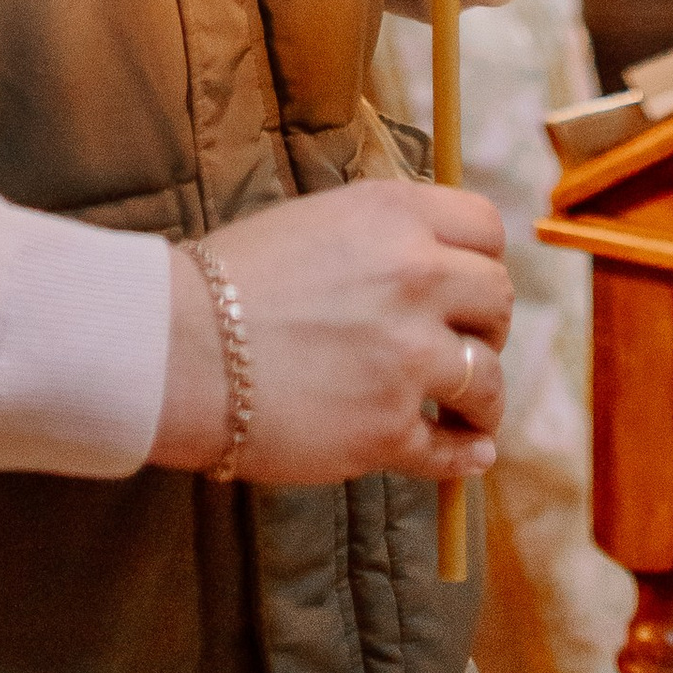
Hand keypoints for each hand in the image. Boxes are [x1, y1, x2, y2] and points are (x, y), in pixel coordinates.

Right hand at [153, 182, 511, 482]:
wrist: (174, 349)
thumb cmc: (227, 284)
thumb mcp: (315, 223)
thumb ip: (383, 237)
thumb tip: (435, 263)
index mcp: (394, 215)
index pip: (485, 228)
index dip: (482, 261)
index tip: (468, 288)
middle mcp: (415, 277)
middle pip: (498, 300)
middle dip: (486, 327)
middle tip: (463, 346)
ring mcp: (407, 356)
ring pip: (490, 381)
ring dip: (483, 400)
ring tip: (468, 413)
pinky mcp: (388, 428)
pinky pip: (453, 450)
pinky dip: (465, 457)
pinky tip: (467, 455)